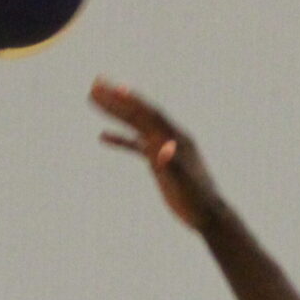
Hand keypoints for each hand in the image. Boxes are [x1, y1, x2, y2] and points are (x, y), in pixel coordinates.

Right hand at [91, 79, 224, 231]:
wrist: (207, 215)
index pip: (152, 115)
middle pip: (140, 114)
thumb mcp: (185, 183)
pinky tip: (102, 136)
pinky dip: (120, 140)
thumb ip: (173, 164)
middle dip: (117, 100)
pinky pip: (136, 146)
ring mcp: (162, 147)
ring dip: (115, 112)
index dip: (134, 101)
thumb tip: (164, 149)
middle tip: (94, 84)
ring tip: (93, 99)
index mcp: (176, 138)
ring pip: (135, 125)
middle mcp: (168, 137)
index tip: (116, 88)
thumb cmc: (198, 200)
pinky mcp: (157, 161)